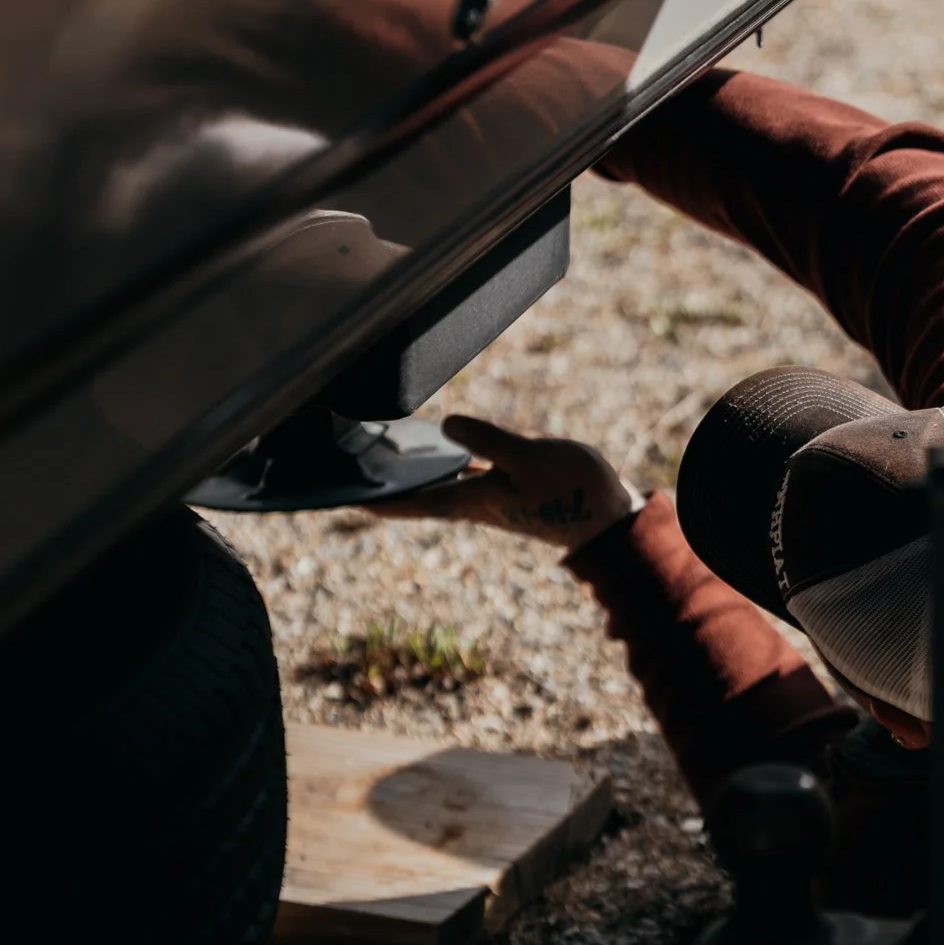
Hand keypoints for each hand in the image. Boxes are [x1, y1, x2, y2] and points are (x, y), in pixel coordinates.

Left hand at [364, 415, 640, 548]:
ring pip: (435, 485)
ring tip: (381, 454)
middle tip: (347, 469)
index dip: (370, 499)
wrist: (610, 520)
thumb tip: (446, 424)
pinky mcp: (506, 488)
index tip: (334, 496)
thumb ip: (488, 441)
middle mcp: (472, 503)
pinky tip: (438, 446)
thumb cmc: (572, 492)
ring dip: (409, 474)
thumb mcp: (530, 459)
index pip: (407, 503)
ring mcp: (489, 497)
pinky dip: (443, 464)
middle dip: (381, 485)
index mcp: (470, 501)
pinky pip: (461, 476)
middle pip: (413, 497)